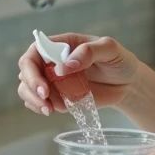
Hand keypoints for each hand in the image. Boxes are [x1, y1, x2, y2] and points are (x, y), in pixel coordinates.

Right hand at [17, 33, 138, 115]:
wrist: (129, 84)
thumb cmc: (119, 61)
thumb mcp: (109, 49)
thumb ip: (88, 52)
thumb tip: (65, 66)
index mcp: (61, 44)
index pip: (35, 51)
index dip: (32, 67)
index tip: (44, 84)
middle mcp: (53, 61)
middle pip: (26, 71)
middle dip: (31, 86)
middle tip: (45, 100)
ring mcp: (53, 80)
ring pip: (27, 88)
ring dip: (33, 100)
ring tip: (49, 110)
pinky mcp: (58, 96)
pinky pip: (39, 102)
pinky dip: (40, 108)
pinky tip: (52, 110)